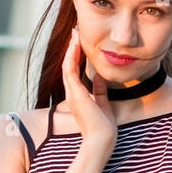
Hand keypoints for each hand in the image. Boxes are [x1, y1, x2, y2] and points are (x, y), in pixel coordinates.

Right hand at [61, 28, 117, 150]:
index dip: (77, 56)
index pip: (74, 71)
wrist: (102, 140)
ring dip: (71, 49)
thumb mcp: (103, 103)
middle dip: (72, 48)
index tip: (81, 42)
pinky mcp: (75, 94)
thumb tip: (101, 76)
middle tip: (75, 32)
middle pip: (68, 65)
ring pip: (67, 65)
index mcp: (78, 96)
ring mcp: (72, 94)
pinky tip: (75, 44)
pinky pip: (70, 70)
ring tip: (75, 34)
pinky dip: (72, 56)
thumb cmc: (104, 127)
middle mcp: (72, 94)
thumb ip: (100, 89)